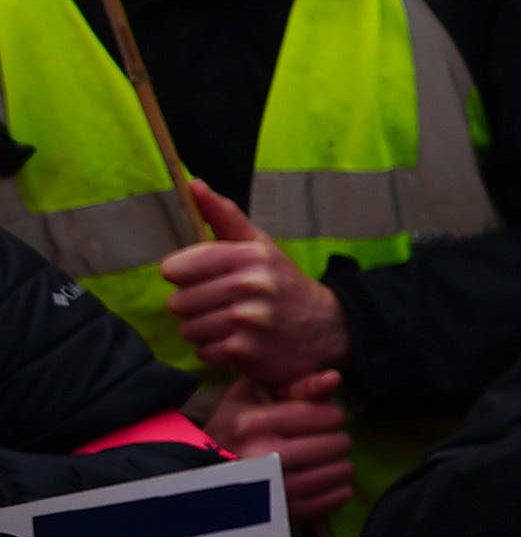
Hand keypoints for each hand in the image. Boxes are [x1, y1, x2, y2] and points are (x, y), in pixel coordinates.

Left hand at [162, 191, 349, 385]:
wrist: (328, 327)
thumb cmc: (283, 283)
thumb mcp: (260, 245)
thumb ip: (224, 216)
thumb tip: (193, 184)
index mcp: (248, 256)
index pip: (176, 267)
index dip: (186, 275)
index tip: (206, 278)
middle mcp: (249, 286)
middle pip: (178, 302)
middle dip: (195, 306)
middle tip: (223, 304)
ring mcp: (248, 321)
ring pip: (188, 328)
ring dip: (205, 330)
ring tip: (231, 324)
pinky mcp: (246, 352)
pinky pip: (204, 352)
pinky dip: (217, 350)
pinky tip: (239, 342)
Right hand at [197, 378, 351, 525]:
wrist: (199, 474)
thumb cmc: (230, 429)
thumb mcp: (251, 396)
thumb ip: (296, 385)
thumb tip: (335, 378)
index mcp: (255, 424)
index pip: (328, 416)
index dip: (330, 415)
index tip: (319, 420)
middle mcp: (265, 456)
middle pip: (338, 443)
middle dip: (336, 439)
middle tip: (322, 441)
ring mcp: (275, 488)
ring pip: (341, 471)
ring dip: (339, 464)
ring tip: (322, 460)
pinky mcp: (284, 512)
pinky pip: (337, 498)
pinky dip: (338, 488)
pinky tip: (323, 481)